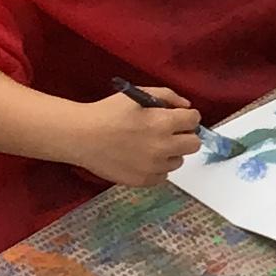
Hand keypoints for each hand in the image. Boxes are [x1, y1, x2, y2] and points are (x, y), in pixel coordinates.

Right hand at [68, 88, 201, 185]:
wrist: (81, 136)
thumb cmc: (108, 112)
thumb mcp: (138, 95)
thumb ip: (168, 96)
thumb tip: (187, 106)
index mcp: (163, 123)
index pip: (194, 121)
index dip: (186, 117)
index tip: (177, 118)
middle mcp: (163, 146)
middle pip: (193, 144)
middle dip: (184, 135)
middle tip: (169, 132)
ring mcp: (154, 166)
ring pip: (178, 160)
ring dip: (171, 152)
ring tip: (150, 145)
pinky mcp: (144, 180)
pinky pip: (163, 175)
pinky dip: (157, 167)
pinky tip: (143, 158)